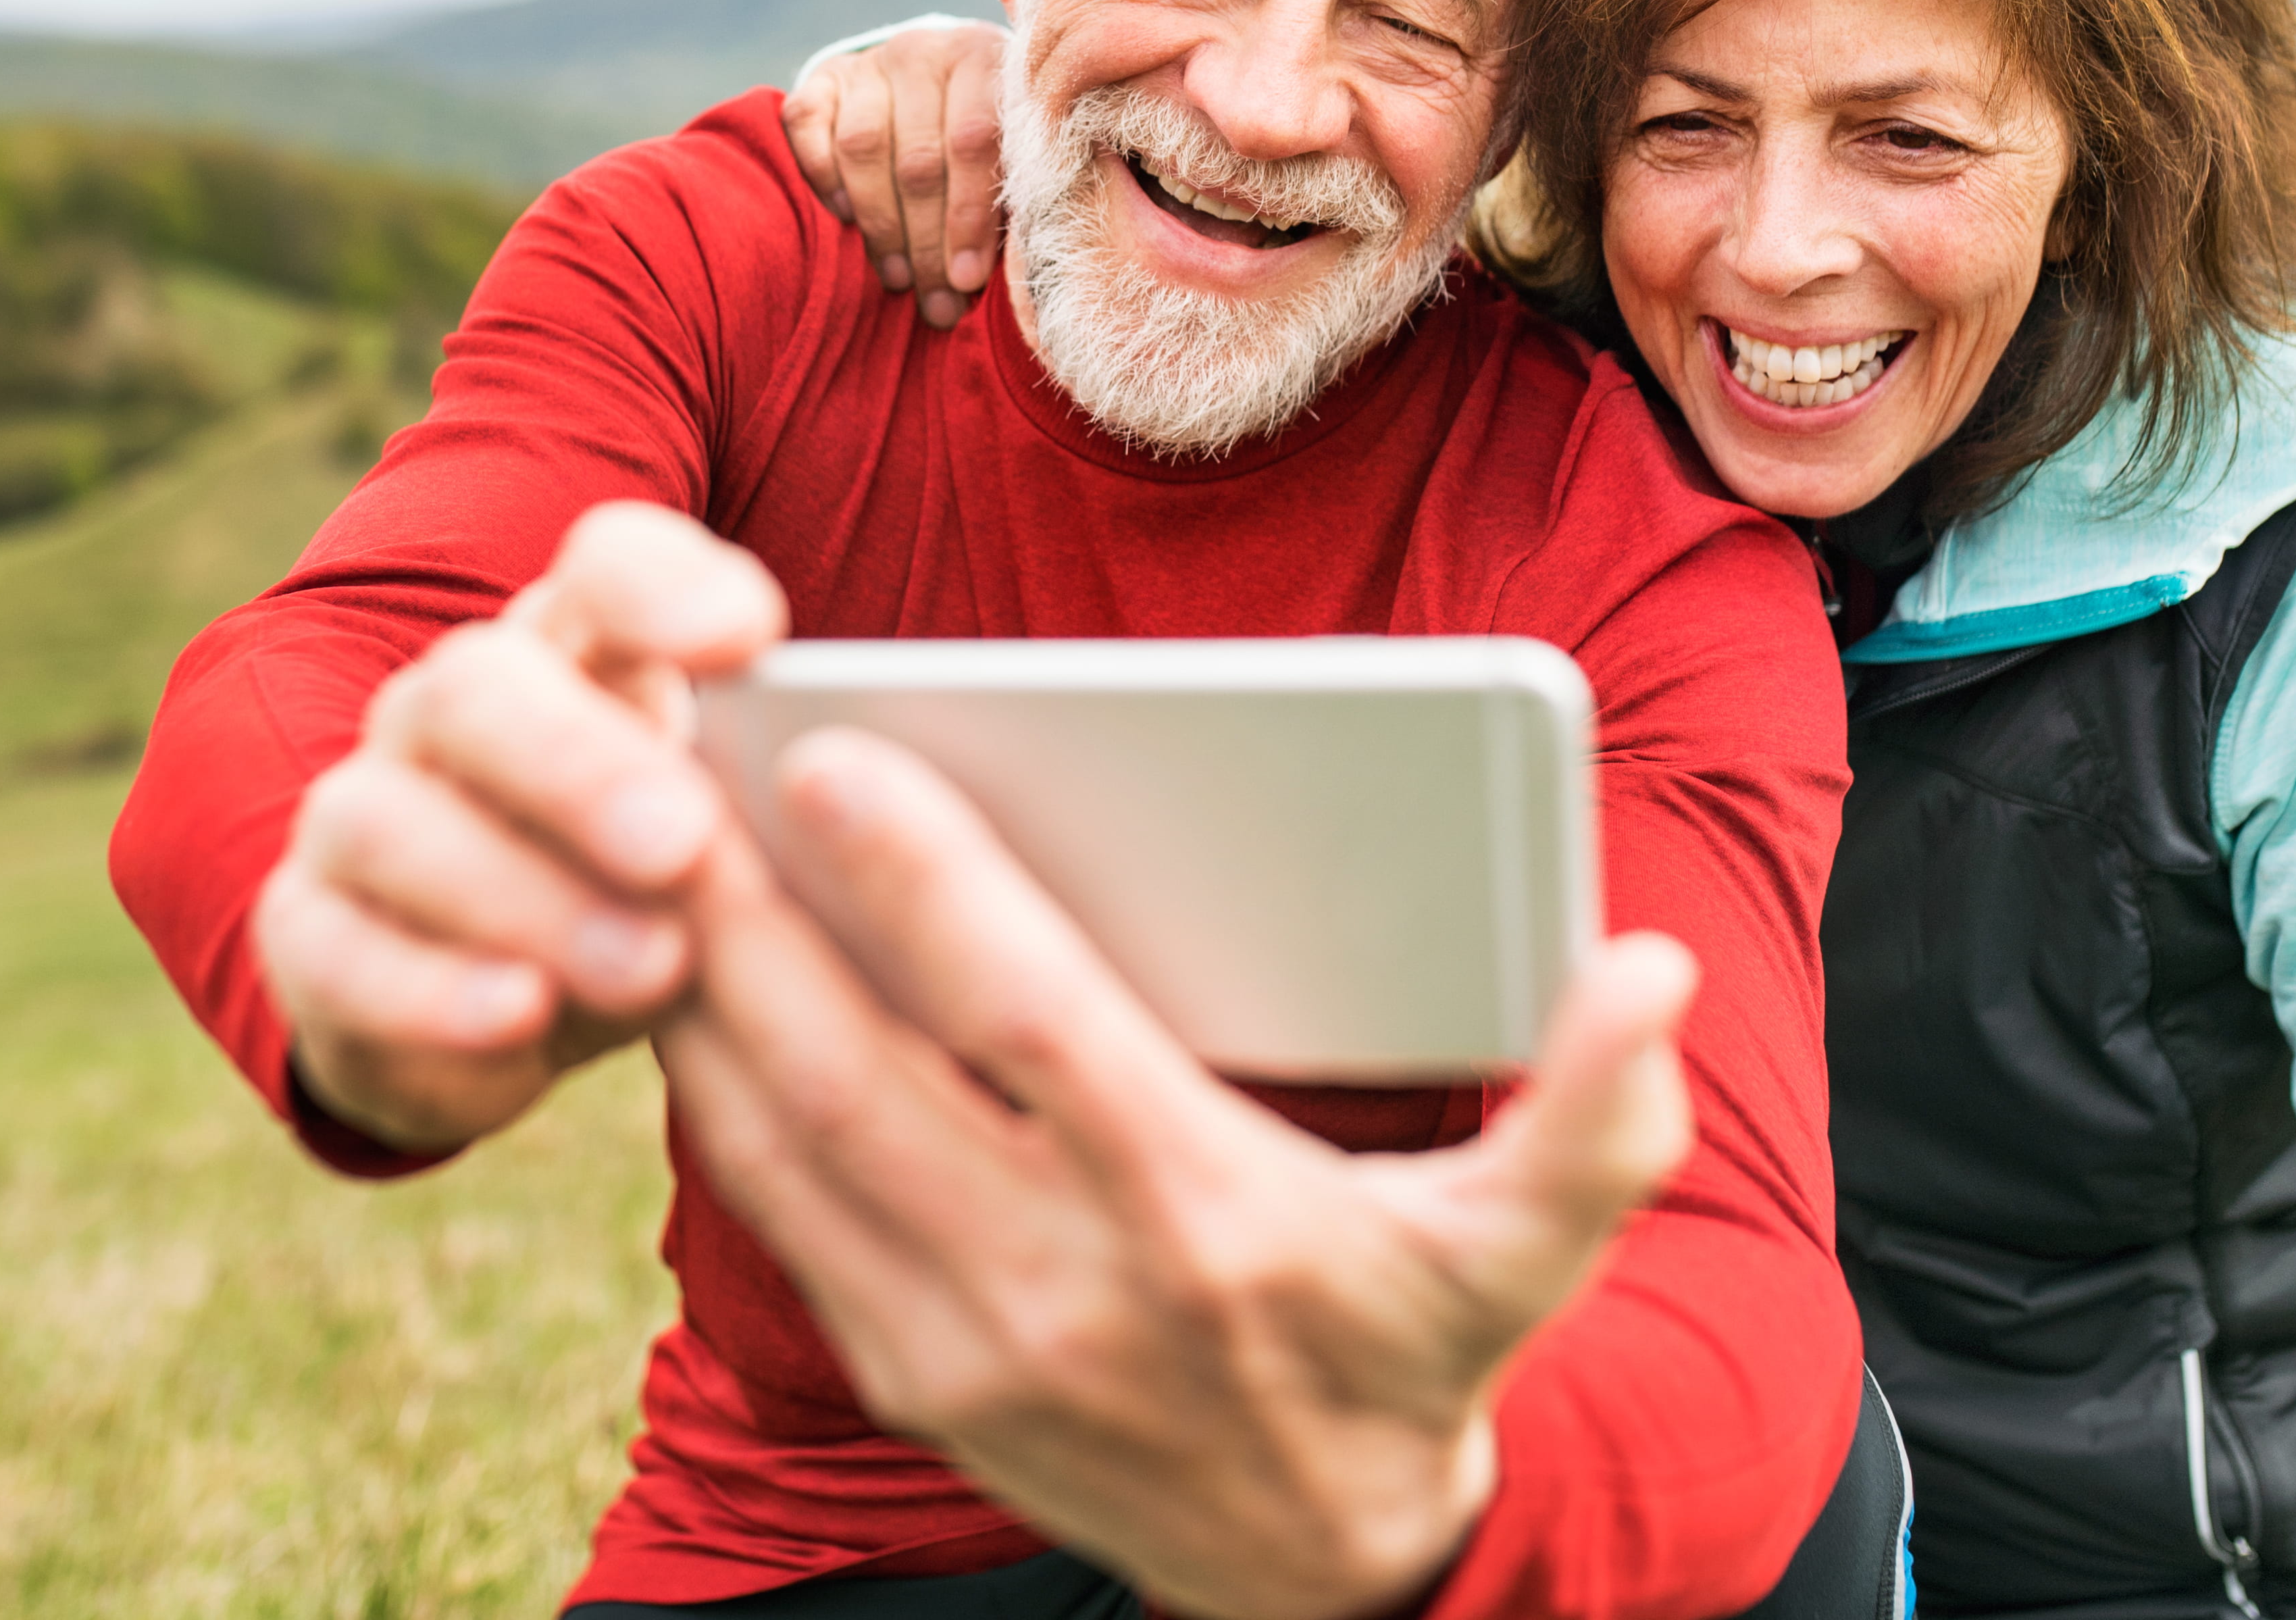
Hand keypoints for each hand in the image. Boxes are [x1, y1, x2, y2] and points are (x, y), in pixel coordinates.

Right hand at [253, 502, 785, 1153]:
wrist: (514, 1005)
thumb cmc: (660, 888)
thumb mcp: (735, 839)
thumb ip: (786, 802)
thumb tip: (900, 805)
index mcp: (574, 651)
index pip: (604, 567)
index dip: (665, 588)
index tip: (754, 640)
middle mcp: (452, 708)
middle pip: (481, 685)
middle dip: (581, 764)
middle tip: (686, 842)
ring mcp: (362, 811)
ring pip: (394, 819)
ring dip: (522, 893)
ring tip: (648, 965)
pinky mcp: (306, 932)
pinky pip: (336, 949)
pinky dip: (430, 989)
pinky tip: (519, 1017)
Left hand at [658, 724, 1699, 1619]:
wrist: (1323, 1574)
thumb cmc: (1418, 1354)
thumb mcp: (1530, 1250)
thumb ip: (1595, 1115)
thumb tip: (1645, 972)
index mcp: (1202, 1216)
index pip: (1027, 1022)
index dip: (926, 887)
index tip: (836, 758)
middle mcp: (1058, 1285)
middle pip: (854, 1069)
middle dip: (750, 911)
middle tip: (673, 763)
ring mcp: (960, 1342)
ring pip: (780, 1138)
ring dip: (705, 990)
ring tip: (650, 839)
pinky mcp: (903, 1372)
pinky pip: (769, 1210)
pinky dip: (711, 1087)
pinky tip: (685, 978)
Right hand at [781, 21, 1011, 328]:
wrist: (943, 77)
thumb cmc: (994, 137)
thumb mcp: (1017, 153)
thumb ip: (1013, 196)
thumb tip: (988, 277)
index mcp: (986, 60)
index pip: (973, 142)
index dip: (968, 218)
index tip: (967, 280)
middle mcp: (926, 51)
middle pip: (918, 157)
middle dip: (927, 242)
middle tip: (936, 302)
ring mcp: (871, 61)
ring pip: (862, 146)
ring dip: (880, 225)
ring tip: (900, 278)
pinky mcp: (823, 76)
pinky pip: (806, 123)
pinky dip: (822, 175)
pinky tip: (845, 218)